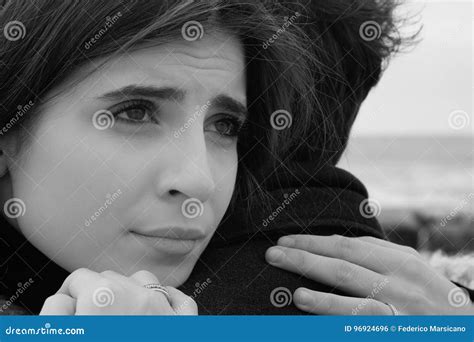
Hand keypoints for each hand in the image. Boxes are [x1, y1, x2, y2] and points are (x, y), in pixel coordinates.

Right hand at [40, 268, 196, 314]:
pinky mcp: (183, 324)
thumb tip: (62, 298)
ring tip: (119, 313)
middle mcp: (137, 295)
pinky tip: (159, 307)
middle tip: (90, 316)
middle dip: (97, 292)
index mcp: (102, 298)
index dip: (68, 294)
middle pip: (110, 277)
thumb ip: (58, 313)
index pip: (78, 279)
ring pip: (143, 281)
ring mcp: (164, 307)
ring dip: (130, 291)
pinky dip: (168, 299)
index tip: (67, 309)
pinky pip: (179, 299)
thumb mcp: (67, 334)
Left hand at [265, 234, 473, 314]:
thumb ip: (375, 254)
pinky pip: (365, 329)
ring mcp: (402, 314)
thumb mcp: (409, 267)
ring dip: (324, 299)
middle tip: (273, 254)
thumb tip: (332, 244)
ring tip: (296, 294)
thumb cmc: (429, 294)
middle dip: (305, 259)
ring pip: (358, 303)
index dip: (312, 242)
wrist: (467, 329)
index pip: (346, 247)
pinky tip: (319, 325)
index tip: (285, 240)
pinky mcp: (398, 335)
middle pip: (344, 267)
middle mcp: (400, 284)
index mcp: (399, 260)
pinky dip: (340, 325)